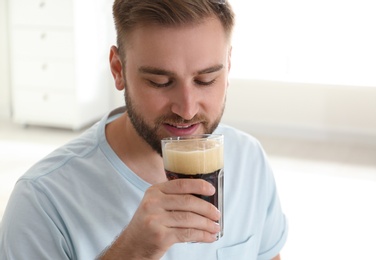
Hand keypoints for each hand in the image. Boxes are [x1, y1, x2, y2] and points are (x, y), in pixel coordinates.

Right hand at [100, 179, 219, 259]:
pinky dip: (201, 235)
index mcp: (154, 191)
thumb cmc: (148, 224)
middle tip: (217, 214)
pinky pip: (187, 234)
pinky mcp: (160, 236)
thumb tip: (203, 197)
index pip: (180, 184)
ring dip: (206, 224)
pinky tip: (208, 237)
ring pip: (189, 219)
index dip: (198, 185)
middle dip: (207, 208)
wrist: (132, 245)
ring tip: (215, 227)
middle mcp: (153, 203)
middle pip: (187, 202)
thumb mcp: (155, 204)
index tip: (211, 190)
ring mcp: (155, 220)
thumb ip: (173, 198)